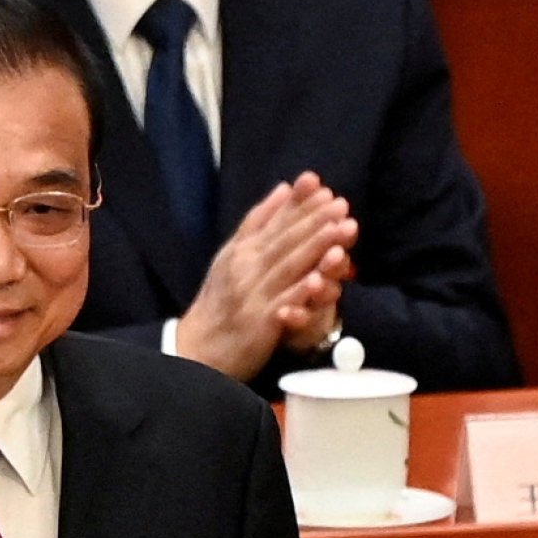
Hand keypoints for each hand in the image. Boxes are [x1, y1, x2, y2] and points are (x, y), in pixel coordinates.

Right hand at [177, 172, 359, 379]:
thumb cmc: (219, 303)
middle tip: (340, 205)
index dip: (299, 206)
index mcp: (241, 251)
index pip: (274, 223)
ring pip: (287, 267)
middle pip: (283, 242)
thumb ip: (258, 222)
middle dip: (314, 221)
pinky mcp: (258, 322)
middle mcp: (245, 269)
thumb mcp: (231, 255)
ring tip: (342, 230)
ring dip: (315, 248)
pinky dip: (302, 291)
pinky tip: (321, 280)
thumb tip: (284, 188)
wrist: (196, 349)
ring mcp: (252, 295)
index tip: (322, 188)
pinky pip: (284, 303)